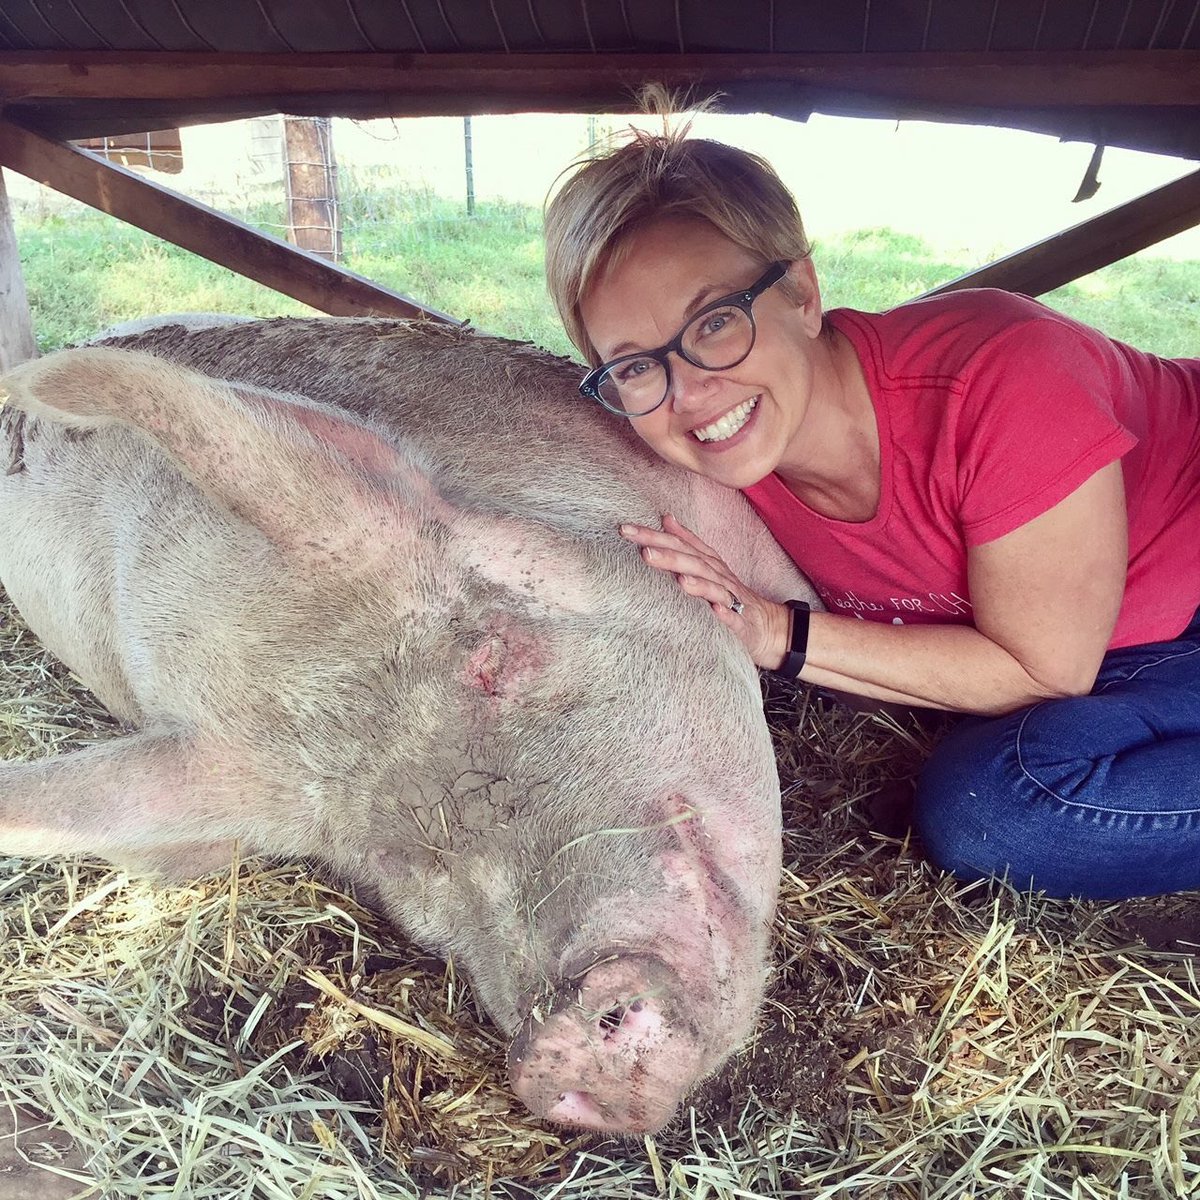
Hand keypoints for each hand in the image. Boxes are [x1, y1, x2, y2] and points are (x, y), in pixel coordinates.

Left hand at [619, 514, 790, 669]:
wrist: (766, 624)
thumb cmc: (729, 594)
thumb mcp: (708, 564)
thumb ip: (687, 543)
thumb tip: (666, 518)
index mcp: (707, 562)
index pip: (679, 544)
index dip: (654, 536)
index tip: (626, 530)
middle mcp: (718, 576)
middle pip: (694, 562)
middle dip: (670, 556)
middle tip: (644, 551)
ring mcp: (731, 598)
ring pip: (714, 587)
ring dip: (697, 583)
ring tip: (679, 579)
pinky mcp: (742, 622)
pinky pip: (735, 617)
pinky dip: (726, 612)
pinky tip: (716, 610)